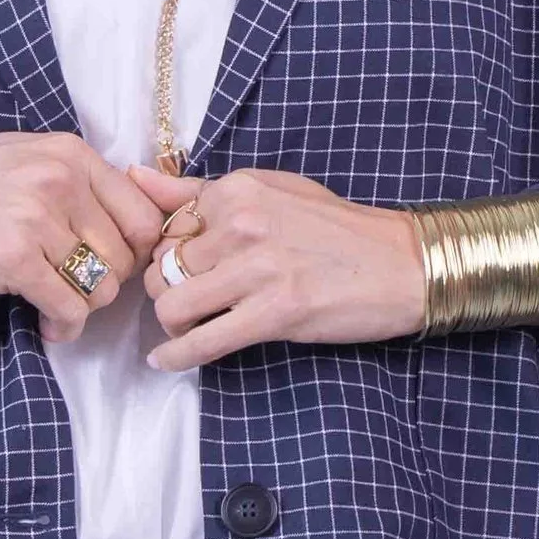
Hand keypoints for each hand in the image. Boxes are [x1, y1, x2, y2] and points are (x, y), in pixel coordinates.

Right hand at [0, 132, 165, 344]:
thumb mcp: (23, 158)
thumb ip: (76, 180)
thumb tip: (129, 217)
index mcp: (71, 153)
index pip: (144, 215)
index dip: (135, 252)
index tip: (111, 267)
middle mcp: (61, 180)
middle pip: (126, 257)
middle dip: (105, 284)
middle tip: (74, 290)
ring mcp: (38, 218)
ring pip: (103, 288)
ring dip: (83, 308)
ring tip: (56, 307)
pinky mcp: (14, 258)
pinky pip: (70, 307)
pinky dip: (64, 326)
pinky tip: (46, 323)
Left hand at [129, 162, 425, 371]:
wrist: (403, 264)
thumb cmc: (337, 230)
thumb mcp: (270, 192)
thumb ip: (198, 191)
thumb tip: (134, 176)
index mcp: (237, 190)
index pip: (165, 229)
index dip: (165, 257)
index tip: (181, 273)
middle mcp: (241, 223)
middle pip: (162, 270)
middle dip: (166, 294)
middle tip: (186, 307)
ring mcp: (258, 269)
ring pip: (172, 307)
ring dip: (173, 327)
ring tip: (188, 330)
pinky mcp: (274, 313)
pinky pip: (202, 342)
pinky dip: (177, 358)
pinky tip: (168, 362)